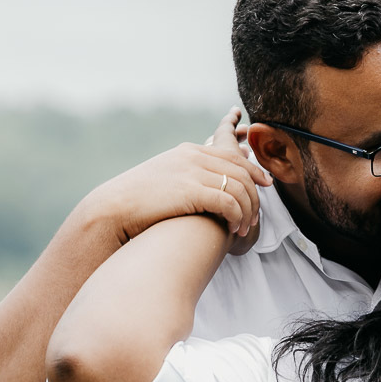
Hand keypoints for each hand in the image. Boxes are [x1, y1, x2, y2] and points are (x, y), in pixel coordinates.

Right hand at [75, 108, 271, 244]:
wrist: (114, 208)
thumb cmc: (138, 202)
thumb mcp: (166, 181)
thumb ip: (187, 178)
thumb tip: (203, 191)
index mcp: (188, 151)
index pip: (232, 156)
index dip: (254, 170)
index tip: (266, 183)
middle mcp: (193, 157)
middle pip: (241, 171)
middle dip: (255, 194)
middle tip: (257, 215)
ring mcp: (192, 172)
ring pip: (239, 187)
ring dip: (248, 209)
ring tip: (245, 227)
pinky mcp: (192, 191)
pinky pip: (229, 202)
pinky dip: (238, 217)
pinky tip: (235, 229)